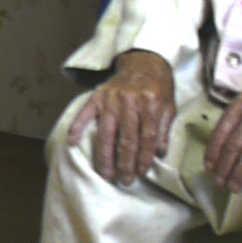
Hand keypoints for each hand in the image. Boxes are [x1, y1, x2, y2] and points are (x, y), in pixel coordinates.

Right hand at [71, 51, 177, 184]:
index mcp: (150, 104)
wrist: (144, 62)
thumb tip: (159, 153)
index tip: (141, 173)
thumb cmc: (158, 87)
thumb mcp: (169, 106)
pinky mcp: (97, 96)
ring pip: (107, 132)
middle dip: (126, 163)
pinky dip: (77, 127)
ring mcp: (111, 99)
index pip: (147, 138)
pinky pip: (85, 114)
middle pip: (127, 139)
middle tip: (125, 180)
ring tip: (106, 173)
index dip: (144, 158)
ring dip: (106, 155)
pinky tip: (72, 142)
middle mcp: (130, 102)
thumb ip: (163, 129)